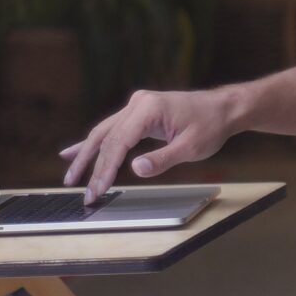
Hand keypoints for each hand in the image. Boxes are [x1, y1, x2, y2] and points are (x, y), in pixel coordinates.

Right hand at [59, 87, 238, 202]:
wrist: (224, 108)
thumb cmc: (211, 126)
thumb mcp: (191, 147)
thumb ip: (163, 159)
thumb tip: (136, 169)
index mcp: (149, 109)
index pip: (119, 142)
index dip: (106, 168)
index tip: (98, 189)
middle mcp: (138, 103)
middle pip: (106, 137)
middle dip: (92, 166)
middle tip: (82, 191)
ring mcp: (137, 106)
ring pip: (104, 133)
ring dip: (87, 155)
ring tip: (71, 176)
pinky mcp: (139, 111)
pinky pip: (112, 129)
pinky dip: (95, 142)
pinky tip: (73, 152)